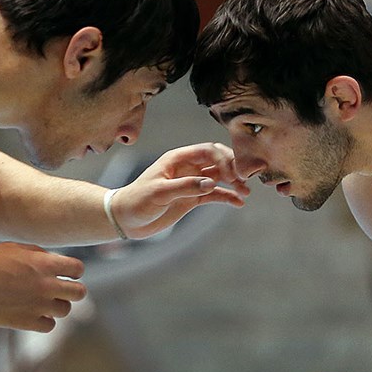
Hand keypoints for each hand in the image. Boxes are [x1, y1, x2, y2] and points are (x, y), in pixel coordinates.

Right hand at [0, 242, 85, 331]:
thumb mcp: (14, 248)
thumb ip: (38, 254)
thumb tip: (52, 260)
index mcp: (45, 264)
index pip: (78, 269)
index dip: (73, 271)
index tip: (66, 273)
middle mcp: (47, 285)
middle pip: (79, 292)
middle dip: (72, 290)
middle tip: (60, 290)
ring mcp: (39, 305)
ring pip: (65, 310)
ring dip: (56, 306)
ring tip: (42, 302)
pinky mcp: (28, 322)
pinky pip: (49, 326)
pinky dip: (44, 321)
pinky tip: (34, 314)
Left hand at [110, 143, 248, 238]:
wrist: (126, 220)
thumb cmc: (137, 201)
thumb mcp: (159, 192)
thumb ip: (185, 186)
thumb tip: (211, 183)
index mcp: (177, 159)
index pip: (207, 151)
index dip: (223, 159)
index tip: (234, 174)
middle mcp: (187, 167)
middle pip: (217, 161)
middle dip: (233, 169)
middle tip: (244, 182)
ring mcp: (191, 183)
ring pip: (218, 177)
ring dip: (233, 183)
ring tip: (245, 193)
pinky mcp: (192, 198)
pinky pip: (214, 194)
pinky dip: (227, 197)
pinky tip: (238, 203)